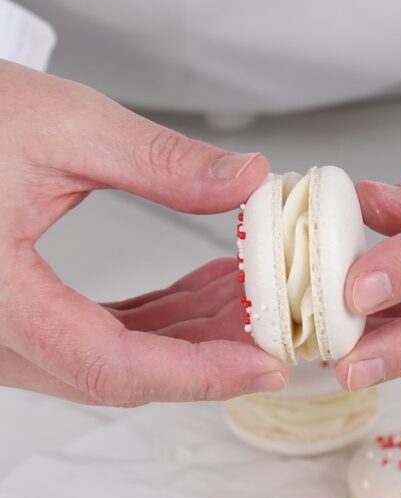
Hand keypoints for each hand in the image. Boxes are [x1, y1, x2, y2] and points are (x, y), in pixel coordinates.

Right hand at [0, 61, 286, 404]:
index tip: (264, 364)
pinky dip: (158, 322)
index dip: (198, 374)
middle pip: (121, 374)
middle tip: (277, 328)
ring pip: (113, 360)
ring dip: (189, 336)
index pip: (112, 365)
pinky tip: (206, 289)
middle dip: (209, 355)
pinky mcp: (19, 317)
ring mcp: (5, 333)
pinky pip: (96, 336)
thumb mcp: (60, 123)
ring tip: (254, 296)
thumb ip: (158, 162)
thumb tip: (245, 180)